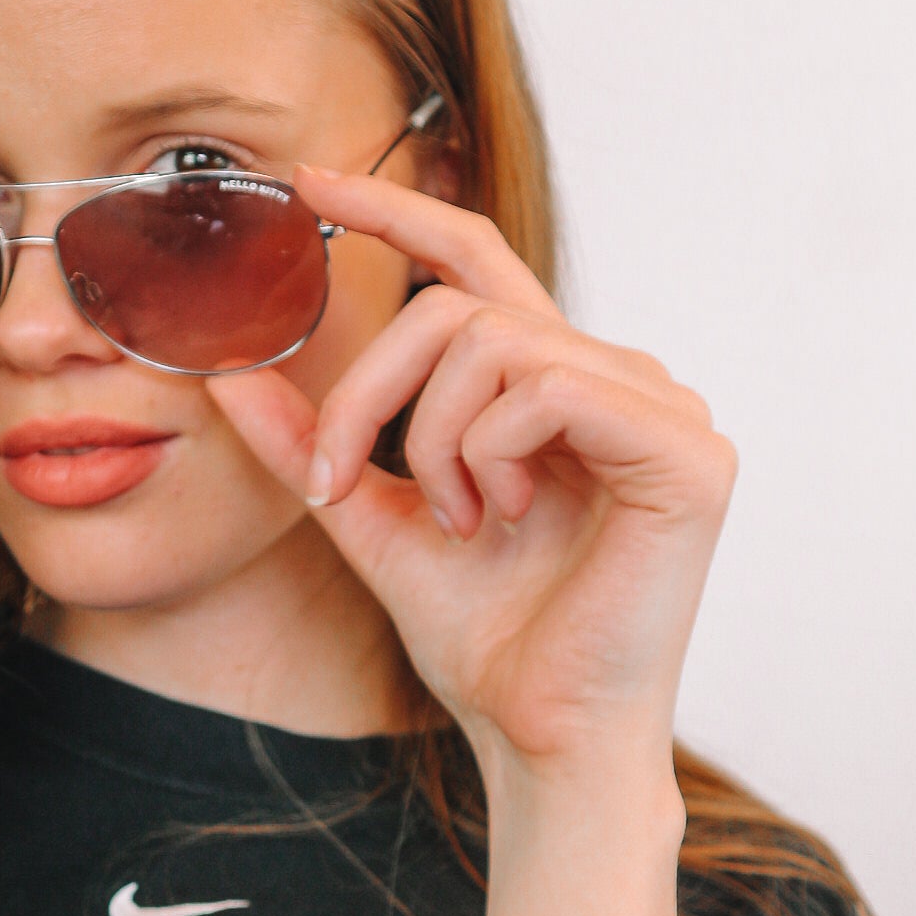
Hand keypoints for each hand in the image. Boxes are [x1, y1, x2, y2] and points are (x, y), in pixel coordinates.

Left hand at [205, 169, 735, 797]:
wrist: (537, 733)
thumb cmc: (481, 637)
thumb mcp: (370, 522)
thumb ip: (312, 446)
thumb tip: (227, 375)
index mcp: (550, 384)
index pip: (472, 261)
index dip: (393, 212)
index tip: (307, 183)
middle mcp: (615, 379)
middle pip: (457, 307)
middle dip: (370, 392)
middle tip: (342, 481)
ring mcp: (662, 408)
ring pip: (495, 344)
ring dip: (436, 441)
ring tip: (460, 519)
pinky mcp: (689, 452)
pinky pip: (547, 387)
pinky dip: (495, 452)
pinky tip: (508, 517)